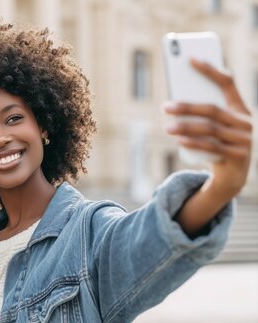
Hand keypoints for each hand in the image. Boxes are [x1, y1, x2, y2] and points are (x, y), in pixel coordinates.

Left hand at [164, 58, 252, 198]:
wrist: (234, 174)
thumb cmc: (219, 143)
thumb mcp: (215, 126)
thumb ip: (203, 114)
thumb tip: (173, 102)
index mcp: (240, 107)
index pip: (227, 83)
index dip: (210, 70)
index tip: (190, 59)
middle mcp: (246, 121)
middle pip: (212, 109)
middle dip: (186, 107)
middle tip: (165, 107)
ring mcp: (245, 139)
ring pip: (210, 129)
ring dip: (186, 128)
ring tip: (167, 128)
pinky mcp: (239, 155)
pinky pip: (212, 147)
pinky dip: (194, 143)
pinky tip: (179, 141)